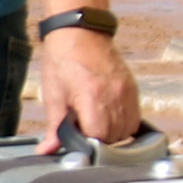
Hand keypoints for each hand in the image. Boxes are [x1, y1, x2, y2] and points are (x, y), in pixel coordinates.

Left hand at [35, 27, 142, 151]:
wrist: (79, 33)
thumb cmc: (63, 60)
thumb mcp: (53, 96)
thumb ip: (54, 127)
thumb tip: (48, 150)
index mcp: (92, 98)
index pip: (99, 137)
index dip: (87, 142)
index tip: (78, 137)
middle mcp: (114, 96)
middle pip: (115, 137)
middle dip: (99, 139)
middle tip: (84, 129)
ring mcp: (126, 92)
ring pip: (127, 130)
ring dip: (113, 133)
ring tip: (96, 122)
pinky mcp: (132, 88)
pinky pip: (135, 117)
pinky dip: (123, 123)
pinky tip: (108, 116)